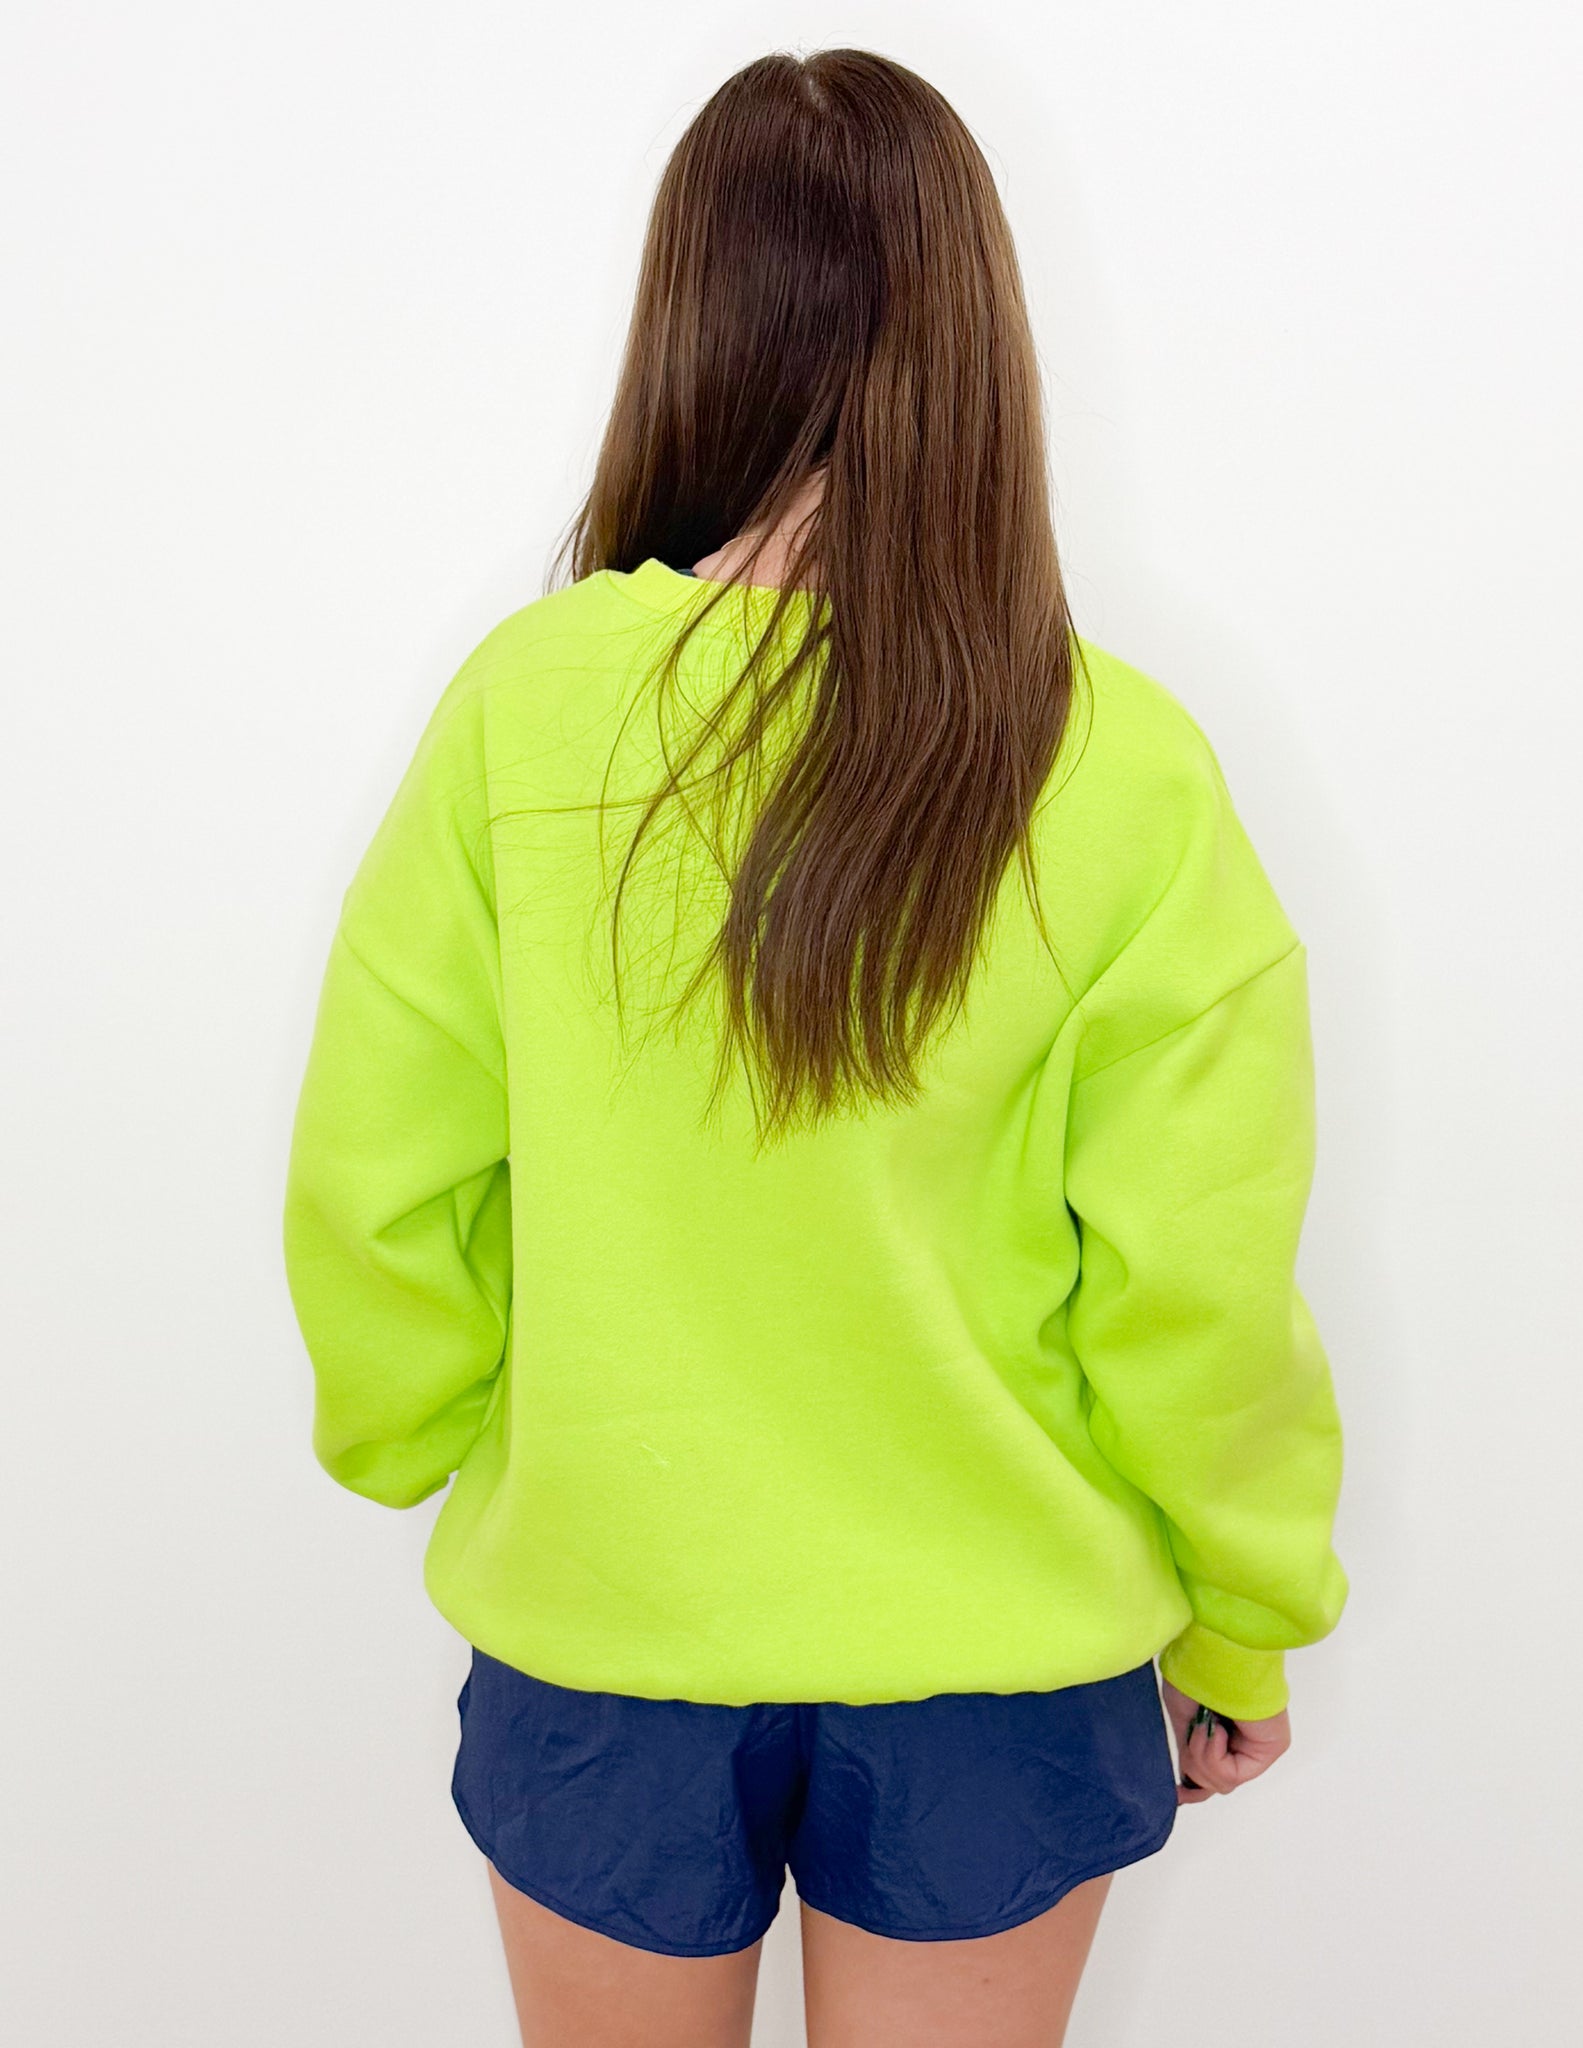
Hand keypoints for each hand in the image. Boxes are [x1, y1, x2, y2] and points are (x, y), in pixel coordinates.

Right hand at [1160, 1676, 1290, 1804]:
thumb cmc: (1195, 1675)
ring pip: (1222, 1783)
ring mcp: (1259, 1746)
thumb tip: (1186, 1790)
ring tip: (1205, 1725)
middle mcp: (1245, 1740)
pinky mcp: (1271, 1747)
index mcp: (1225, 1733)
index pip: (1214, 1776)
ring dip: (1203, 1756)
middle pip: (1214, 1782)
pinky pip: (1233, 1775)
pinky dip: (1214, 1755)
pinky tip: (1217, 1729)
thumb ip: (1190, 1756)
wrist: (1210, 1655)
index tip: (1178, 1794)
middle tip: (1195, 1731)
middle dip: (1195, 1762)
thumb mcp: (1184, 1723)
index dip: (1194, 1790)